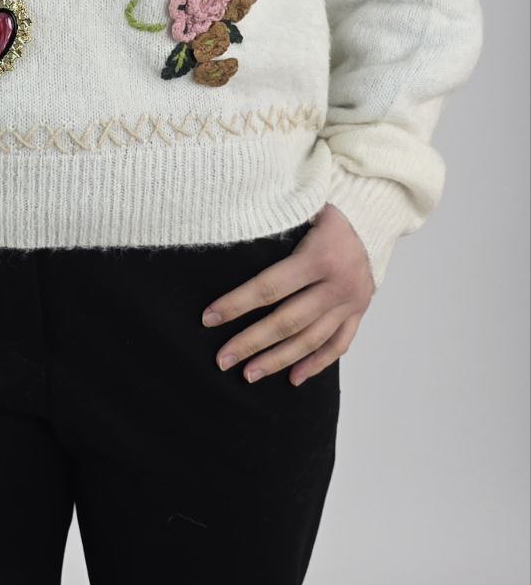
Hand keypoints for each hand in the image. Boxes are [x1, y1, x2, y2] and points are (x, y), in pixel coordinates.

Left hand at [202, 203, 374, 385]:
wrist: (376, 211)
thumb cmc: (329, 207)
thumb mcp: (303, 206)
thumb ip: (274, 222)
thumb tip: (229, 230)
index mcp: (320, 256)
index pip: (270, 287)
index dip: (237, 304)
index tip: (209, 318)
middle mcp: (338, 284)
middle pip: (288, 321)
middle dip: (251, 342)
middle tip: (222, 360)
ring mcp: (352, 301)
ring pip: (311, 339)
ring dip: (278, 360)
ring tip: (249, 374)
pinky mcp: (360, 310)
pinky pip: (339, 344)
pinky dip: (317, 363)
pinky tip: (294, 378)